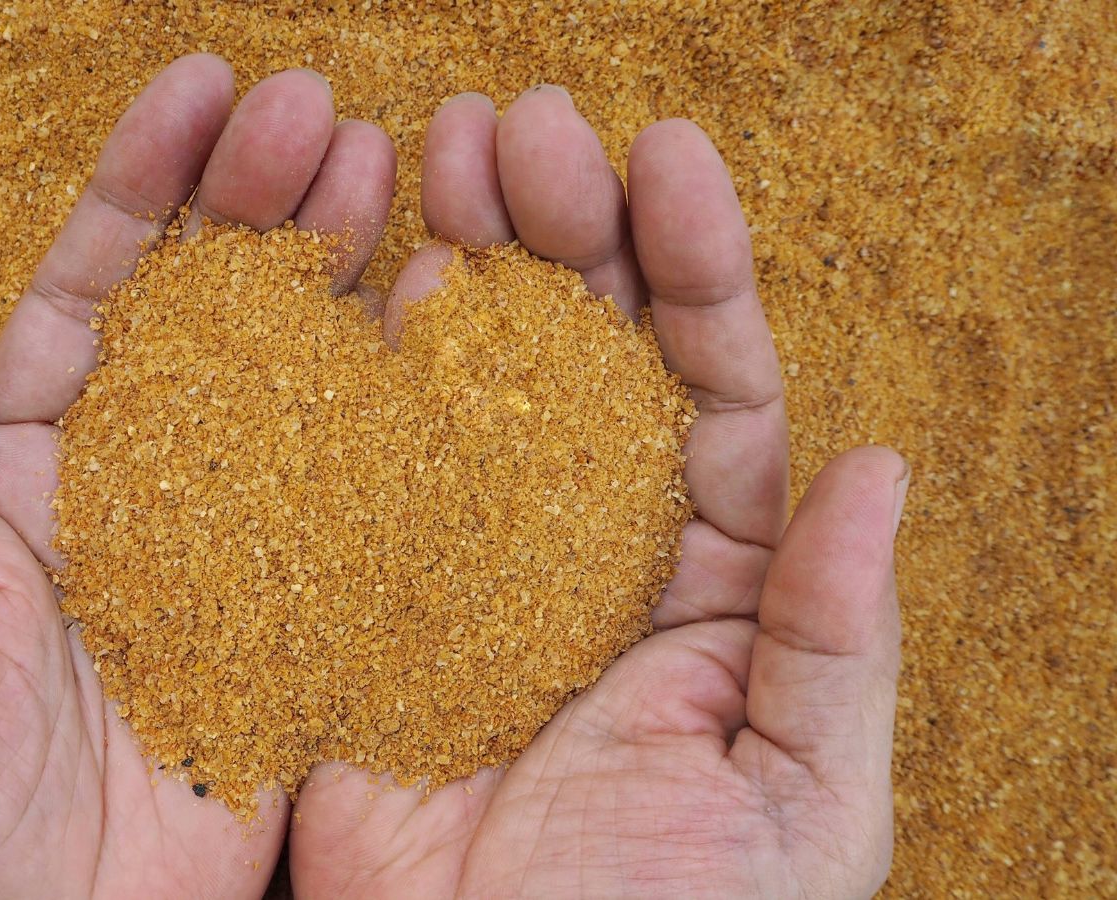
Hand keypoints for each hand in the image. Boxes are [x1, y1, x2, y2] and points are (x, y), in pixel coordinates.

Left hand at [0, 55, 395, 897]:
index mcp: (21, 472)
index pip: (85, 297)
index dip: (141, 192)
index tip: (199, 91)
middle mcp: (138, 489)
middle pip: (203, 316)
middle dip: (254, 204)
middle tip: (316, 112)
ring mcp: (236, 549)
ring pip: (292, 383)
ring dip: (333, 272)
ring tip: (384, 168)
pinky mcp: (310, 620)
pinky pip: (360, 503)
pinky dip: (399, 413)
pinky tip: (438, 324)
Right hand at [289, 88, 907, 897]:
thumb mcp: (799, 804)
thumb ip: (833, 639)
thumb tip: (875, 465)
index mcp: (710, 587)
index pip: (710, 392)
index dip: (695, 268)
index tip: (669, 155)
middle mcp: (588, 554)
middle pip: (583, 357)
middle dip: (563, 227)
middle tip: (523, 121)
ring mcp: (470, 569)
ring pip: (472, 386)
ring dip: (464, 258)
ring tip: (439, 144)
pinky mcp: (369, 605)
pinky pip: (368, 472)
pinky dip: (366, 373)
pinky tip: (368, 277)